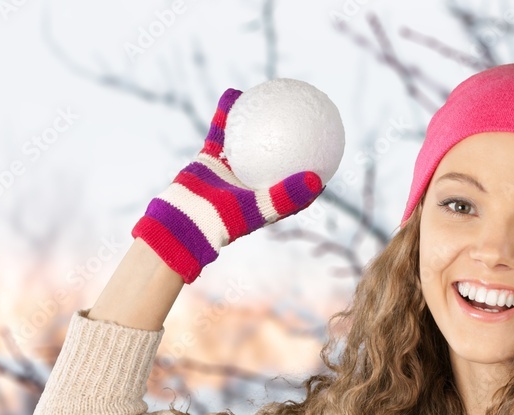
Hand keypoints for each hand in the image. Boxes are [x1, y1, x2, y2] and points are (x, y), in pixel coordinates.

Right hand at [131, 88, 324, 283]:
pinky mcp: (210, 158)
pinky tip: (235, 93)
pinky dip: (226, 113)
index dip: (314, 166)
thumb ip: (286, 195)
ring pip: (250, 139)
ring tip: (272, 94)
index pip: (298, 182)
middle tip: (306, 113)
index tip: (330, 149)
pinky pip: (221, 131)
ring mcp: (230, 170)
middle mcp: (251, 183)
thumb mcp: (258, 208)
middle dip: (290, 137)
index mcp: (267, 199)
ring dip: (260, 119)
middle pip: (276, 156)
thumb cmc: (223, 221)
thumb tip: (318, 179)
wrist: (182, 222)